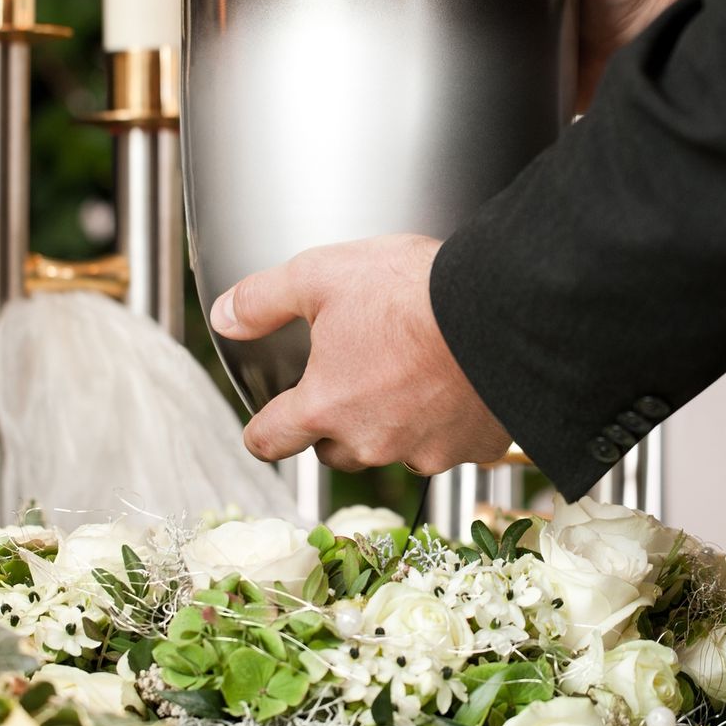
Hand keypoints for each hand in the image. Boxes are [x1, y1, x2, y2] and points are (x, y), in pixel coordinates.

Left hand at [210, 235, 511, 473]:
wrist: (501, 308)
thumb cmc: (412, 290)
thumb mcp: (320, 274)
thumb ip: (264, 299)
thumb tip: (223, 315)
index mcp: (325, 405)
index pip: (271, 440)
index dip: (263, 432)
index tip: (266, 428)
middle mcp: (371, 440)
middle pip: (334, 452)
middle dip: (335, 424)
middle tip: (352, 381)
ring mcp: (425, 449)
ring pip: (394, 450)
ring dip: (393, 424)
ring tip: (410, 377)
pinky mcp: (474, 447)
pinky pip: (451, 445)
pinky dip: (448, 423)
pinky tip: (456, 385)